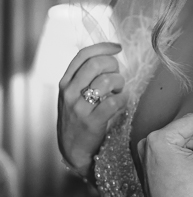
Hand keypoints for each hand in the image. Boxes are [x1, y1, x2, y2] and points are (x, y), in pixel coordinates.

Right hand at [58, 42, 127, 176]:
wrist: (73, 149)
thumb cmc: (79, 119)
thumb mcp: (74, 96)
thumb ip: (86, 78)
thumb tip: (111, 58)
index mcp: (65, 82)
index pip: (83, 55)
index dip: (103, 47)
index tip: (117, 48)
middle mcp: (69, 92)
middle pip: (96, 64)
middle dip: (114, 66)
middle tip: (119, 76)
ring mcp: (79, 107)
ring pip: (106, 81)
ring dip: (120, 83)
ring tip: (120, 92)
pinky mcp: (91, 122)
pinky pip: (114, 102)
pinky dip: (123, 99)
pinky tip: (122, 102)